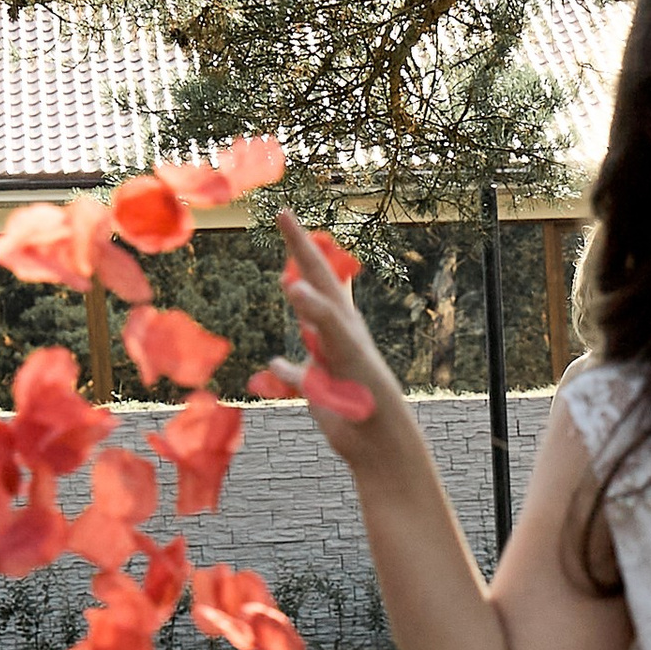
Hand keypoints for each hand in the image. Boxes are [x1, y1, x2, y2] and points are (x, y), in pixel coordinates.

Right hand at [277, 210, 405, 454]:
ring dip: (297, 307)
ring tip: (288, 285)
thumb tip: (292, 285)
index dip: (299, 242)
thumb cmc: (366, 391)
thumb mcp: (345, 346)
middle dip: (297, 254)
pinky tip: (273, 366)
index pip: (317, 270)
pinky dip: (282, 369)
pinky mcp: (317, 388)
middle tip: (283, 220)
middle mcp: (335, 334)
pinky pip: (294, 375)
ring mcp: (325, 359)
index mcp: (342, 318)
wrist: (377, 438)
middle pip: (311, 286)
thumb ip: (321, 316)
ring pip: (305, 327)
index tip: (282, 211)